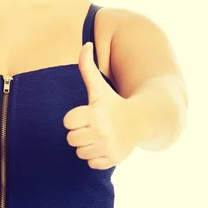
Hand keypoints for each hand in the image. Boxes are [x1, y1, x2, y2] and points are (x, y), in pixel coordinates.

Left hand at [63, 42, 135, 169]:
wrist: (140, 121)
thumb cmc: (114, 103)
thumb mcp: (100, 87)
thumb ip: (87, 66)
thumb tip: (85, 44)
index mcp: (94, 113)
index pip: (67, 122)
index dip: (74, 118)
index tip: (87, 114)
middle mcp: (101, 131)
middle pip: (71, 139)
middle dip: (80, 133)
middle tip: (94, 126)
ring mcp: (107, 147)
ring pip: (80, 152)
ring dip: (88, 145)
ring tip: (101, 135)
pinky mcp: (113, 160)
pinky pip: (91, 163)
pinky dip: (97, 157)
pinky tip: (107, 145)